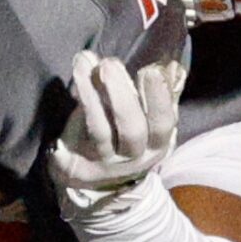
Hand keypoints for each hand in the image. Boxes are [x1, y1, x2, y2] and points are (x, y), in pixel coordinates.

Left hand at [47, 50, 182, 204]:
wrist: (96, 177)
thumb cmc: (125, 137)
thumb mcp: (147, 123)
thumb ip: (155, 95)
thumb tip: (169, 63)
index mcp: (156, 144)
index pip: (162, 123)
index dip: (158, 99)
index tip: (150, 70)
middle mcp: (133, 156)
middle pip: (131, 129)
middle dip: (122, 95)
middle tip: (110, 64)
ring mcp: (104, 161)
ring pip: (100, 130)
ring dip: (91, 95)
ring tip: (84, 63)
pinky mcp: (78, 162)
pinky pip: (73, 138)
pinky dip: (71, 114)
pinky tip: (74, 83)